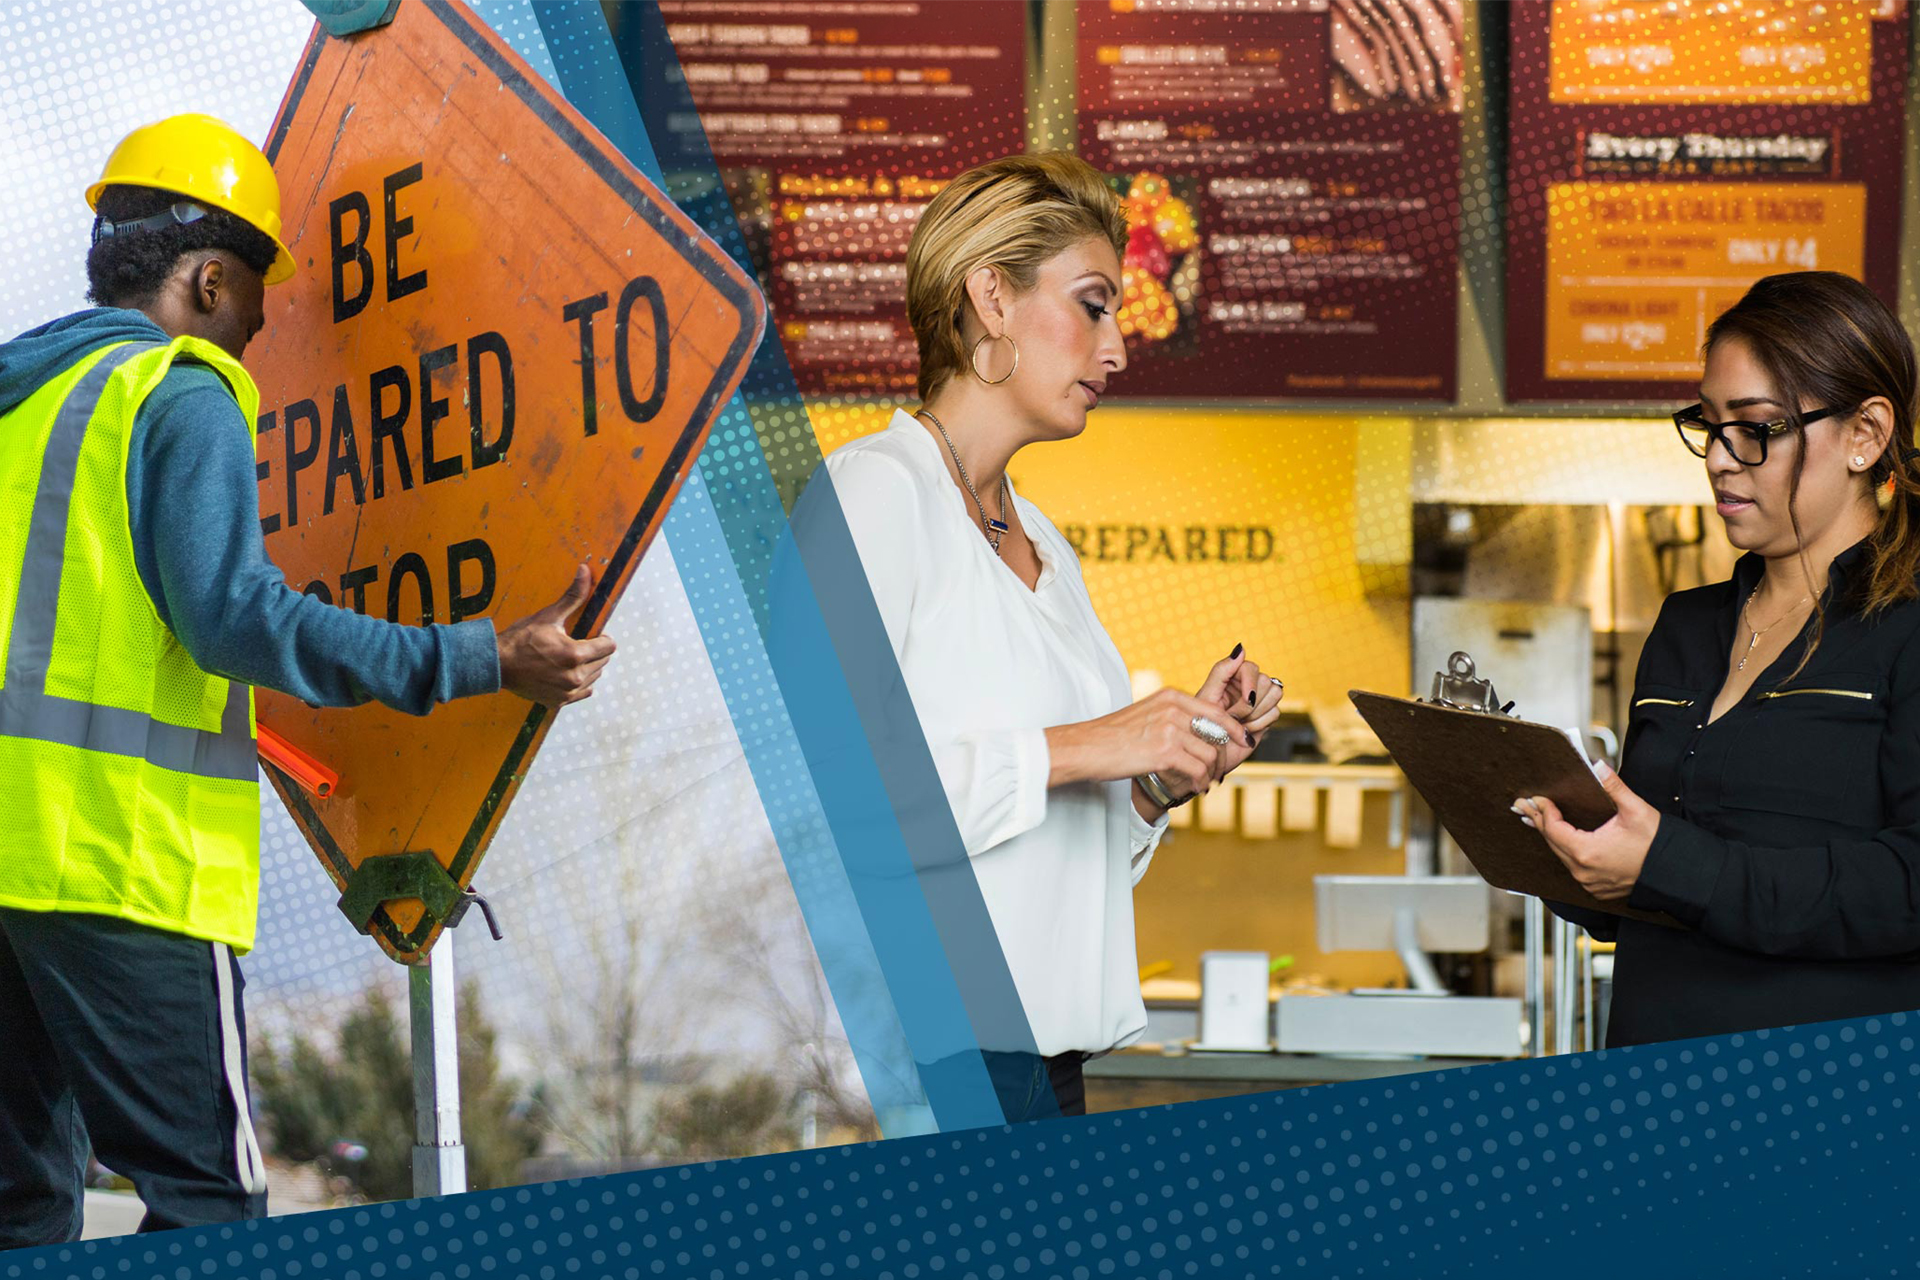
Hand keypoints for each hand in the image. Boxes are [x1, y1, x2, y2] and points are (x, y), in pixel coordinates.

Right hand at [496, 564, 617, 707]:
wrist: (497, 664)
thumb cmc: (521, 639)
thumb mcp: (549, 616)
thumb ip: (573, 597)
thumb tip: (585, 571)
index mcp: (575, 655)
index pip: (609, 646)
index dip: (603, 637)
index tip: (593, 634)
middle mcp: (575, 677)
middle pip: (603, 661)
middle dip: (594, 651)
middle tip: (576, 643)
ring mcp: (568, 692)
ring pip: (594, 677)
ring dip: (588, 667)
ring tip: (569, 657)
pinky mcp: (559, 701)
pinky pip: (583, 692)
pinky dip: (579, 683)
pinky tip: (566, 673)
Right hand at [1046, 685, 1250, 797]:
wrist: (1086, 747)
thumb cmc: (1112, 735)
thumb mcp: (1146, 714)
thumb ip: (1173, 716)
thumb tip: (1201, 730)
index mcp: (1170, 696)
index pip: (1216, 710)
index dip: (1234, 728)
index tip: (1242, 742)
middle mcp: (1173, 709)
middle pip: (1218, 733)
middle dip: (1223, 756)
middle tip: (1219, 772)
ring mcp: (1169, 729)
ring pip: (1210, 754)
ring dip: (1211, 773)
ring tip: (1204, 783)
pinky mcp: (1164, 752)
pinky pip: (1198, 770)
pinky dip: (1200, 782)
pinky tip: (1195, 789)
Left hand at [1198, 647, 1284, 781]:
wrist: (1208, 755)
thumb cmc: (1201, 725)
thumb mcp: (1207, 696)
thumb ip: (1222, 671)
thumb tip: (1241, 648)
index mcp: (1231, 677)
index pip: (1252, 667)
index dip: (1249, 683)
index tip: (1243, 700)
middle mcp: (1247, 685)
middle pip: (1266, 681)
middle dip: (1249, 704)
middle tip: (1231, 717)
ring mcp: (1258, 701)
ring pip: (1275, 694)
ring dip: (1255, 713)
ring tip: (1238, 723)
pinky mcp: (1266, 716)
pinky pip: (1275, 713)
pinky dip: (1259, 724)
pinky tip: (1245, 731)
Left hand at [1514, 762, 1658, 901]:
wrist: (1676, 874)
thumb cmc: (1658, 844)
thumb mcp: (1635, 810)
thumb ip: (1613, 787)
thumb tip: (1598, 766)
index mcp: (1587, 852)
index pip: (1553, 828)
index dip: (1544, 811)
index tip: (1538, 797)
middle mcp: (1583, 871)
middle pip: (1552, 842)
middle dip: (1538, 821)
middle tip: (1522, 806)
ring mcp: (1589, 882)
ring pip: (1561, 855)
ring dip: (1550, 836)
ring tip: (1535, 820)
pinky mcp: (1596, 888)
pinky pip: (1573, 866)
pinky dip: (1565, 851)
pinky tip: (1561, 840)